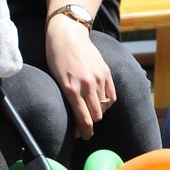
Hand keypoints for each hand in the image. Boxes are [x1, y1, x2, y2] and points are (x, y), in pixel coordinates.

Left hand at [45, 18, 115, 139]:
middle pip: (96, 116)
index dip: (85, 132)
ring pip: (105, 107)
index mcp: (71, 88)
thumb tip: (76, 117)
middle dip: (91, 124)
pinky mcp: (106, 72)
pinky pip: (112, 96)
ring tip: (91, 111)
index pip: (84, 119)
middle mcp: (87, 85)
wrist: (68, 33)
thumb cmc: (57, 56)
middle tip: (85, 127)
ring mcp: (98, 78)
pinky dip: (107, 103)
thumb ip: (67, 97)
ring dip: (98, 112)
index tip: (83, 136)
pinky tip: (100, 102)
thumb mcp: (56, 78)